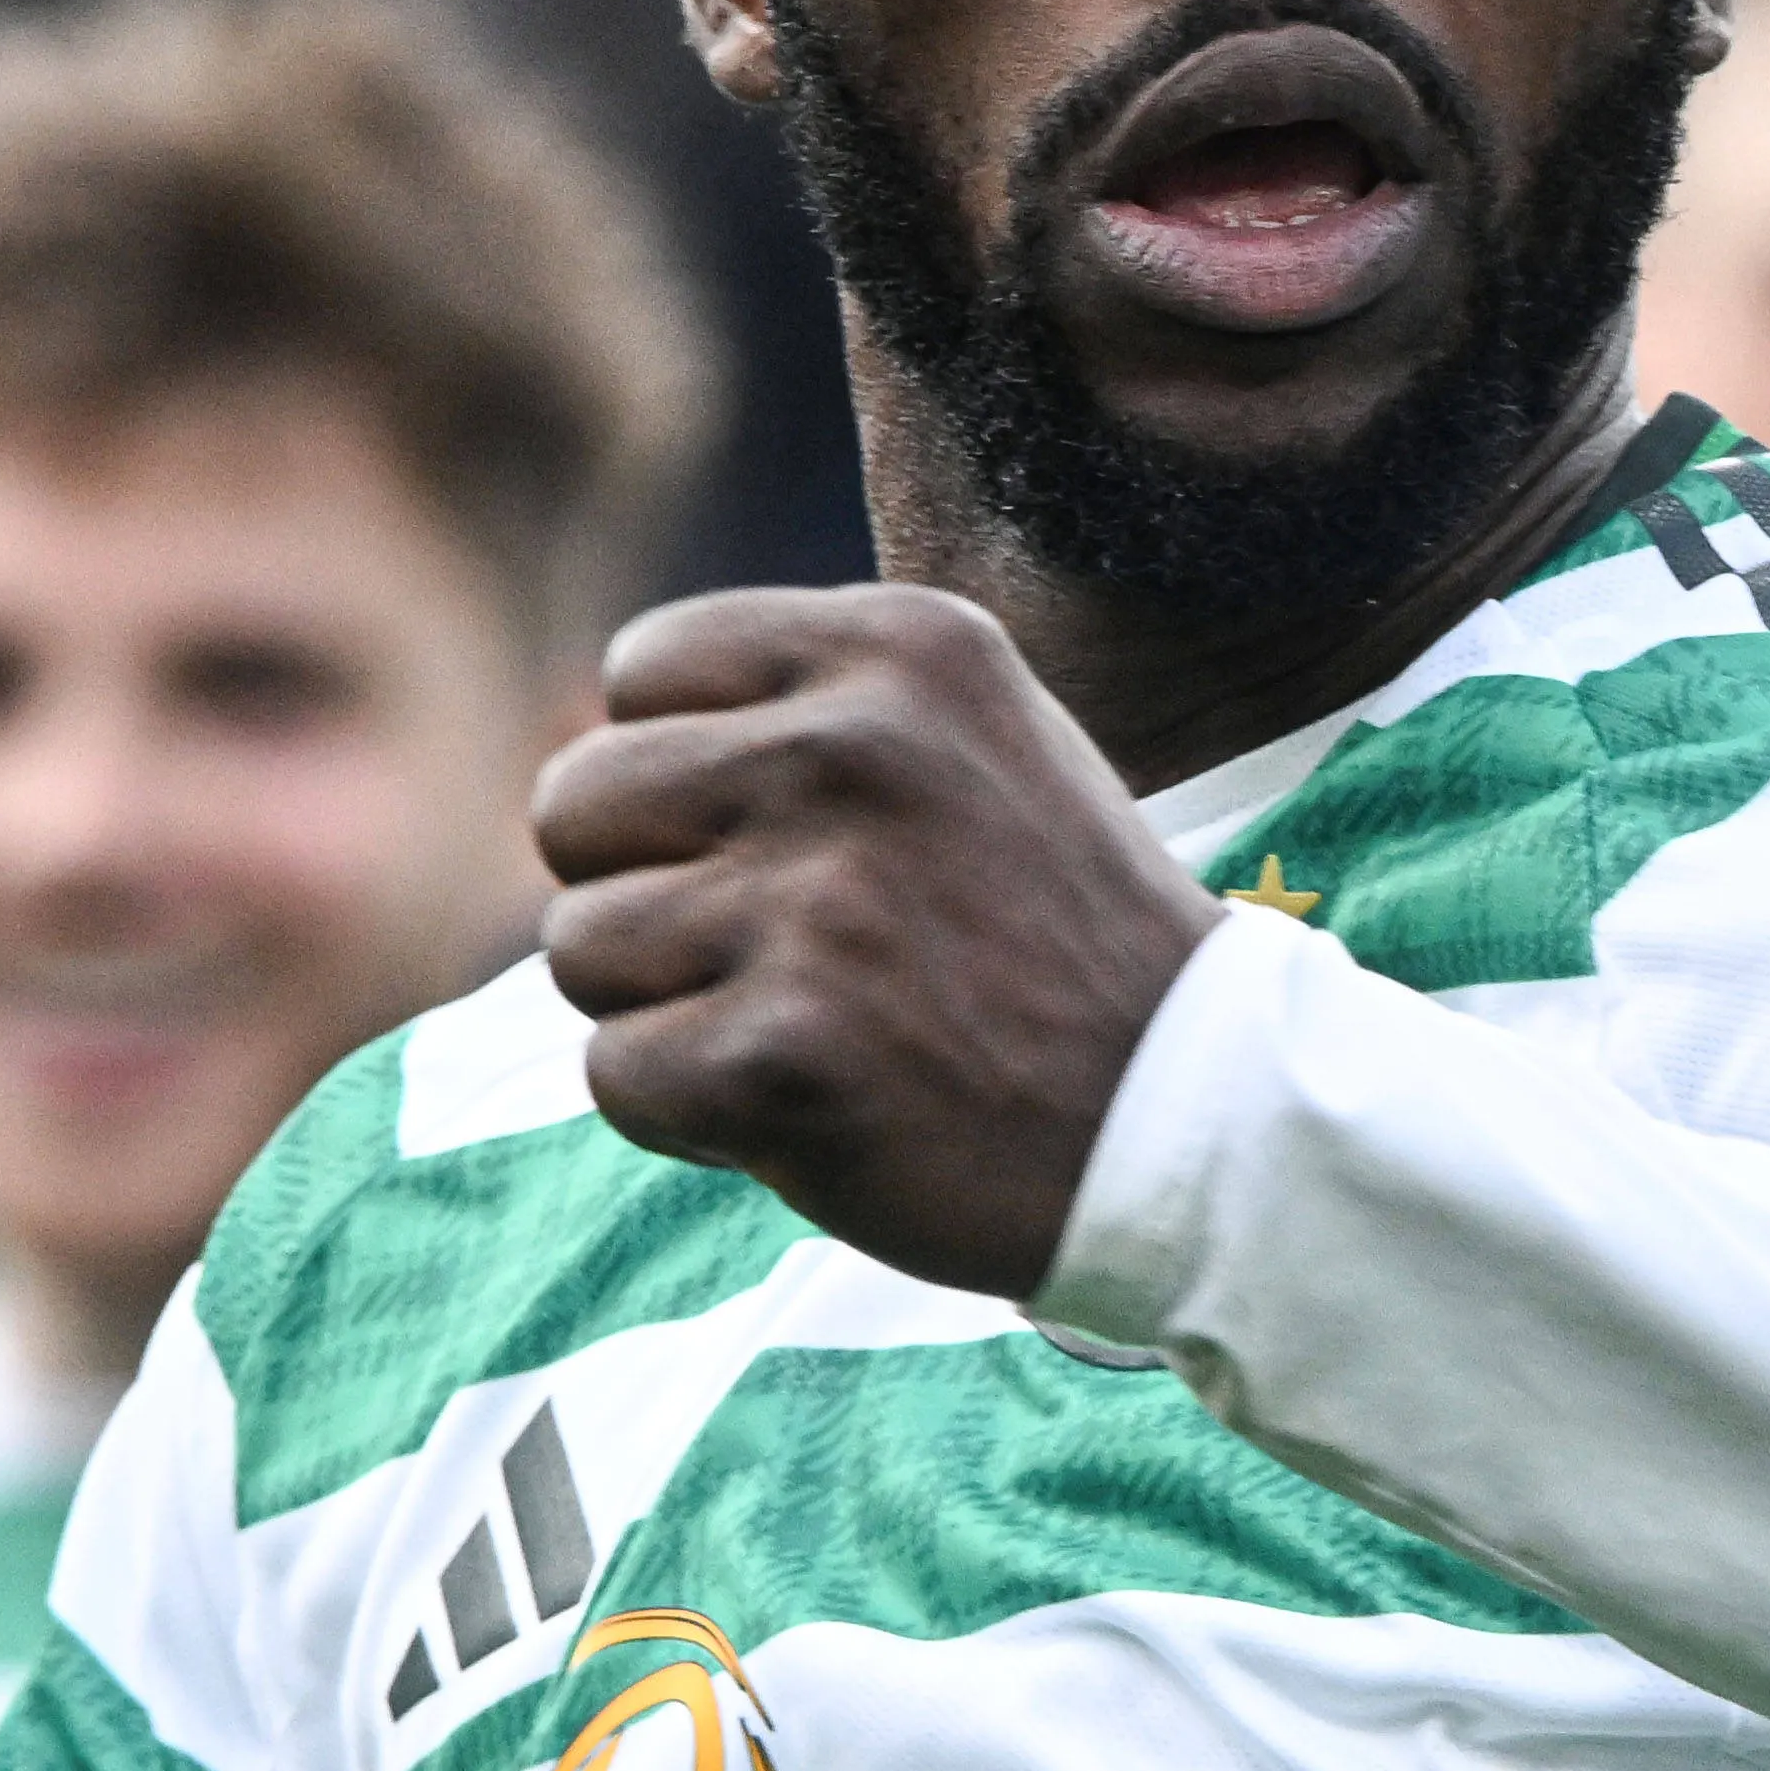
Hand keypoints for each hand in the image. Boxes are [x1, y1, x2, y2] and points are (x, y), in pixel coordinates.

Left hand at [533, 585, 1226, 1296]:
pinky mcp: (783, 1057)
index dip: (686, 781)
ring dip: (670, 1011)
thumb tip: (575, 730)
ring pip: (577, 946)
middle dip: (649, 894)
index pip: (640, 671)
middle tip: (786, 956)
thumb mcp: (966, 745)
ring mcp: (815, 905)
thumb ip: (796, 710)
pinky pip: (614, 1075)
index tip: (796, 849)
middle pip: (576, 805)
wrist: (1194, 1123)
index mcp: (900, 647)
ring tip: (818, 1029)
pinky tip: (817, 1106)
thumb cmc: (1052, 937)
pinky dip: (694, 1116)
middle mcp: (848, 751)